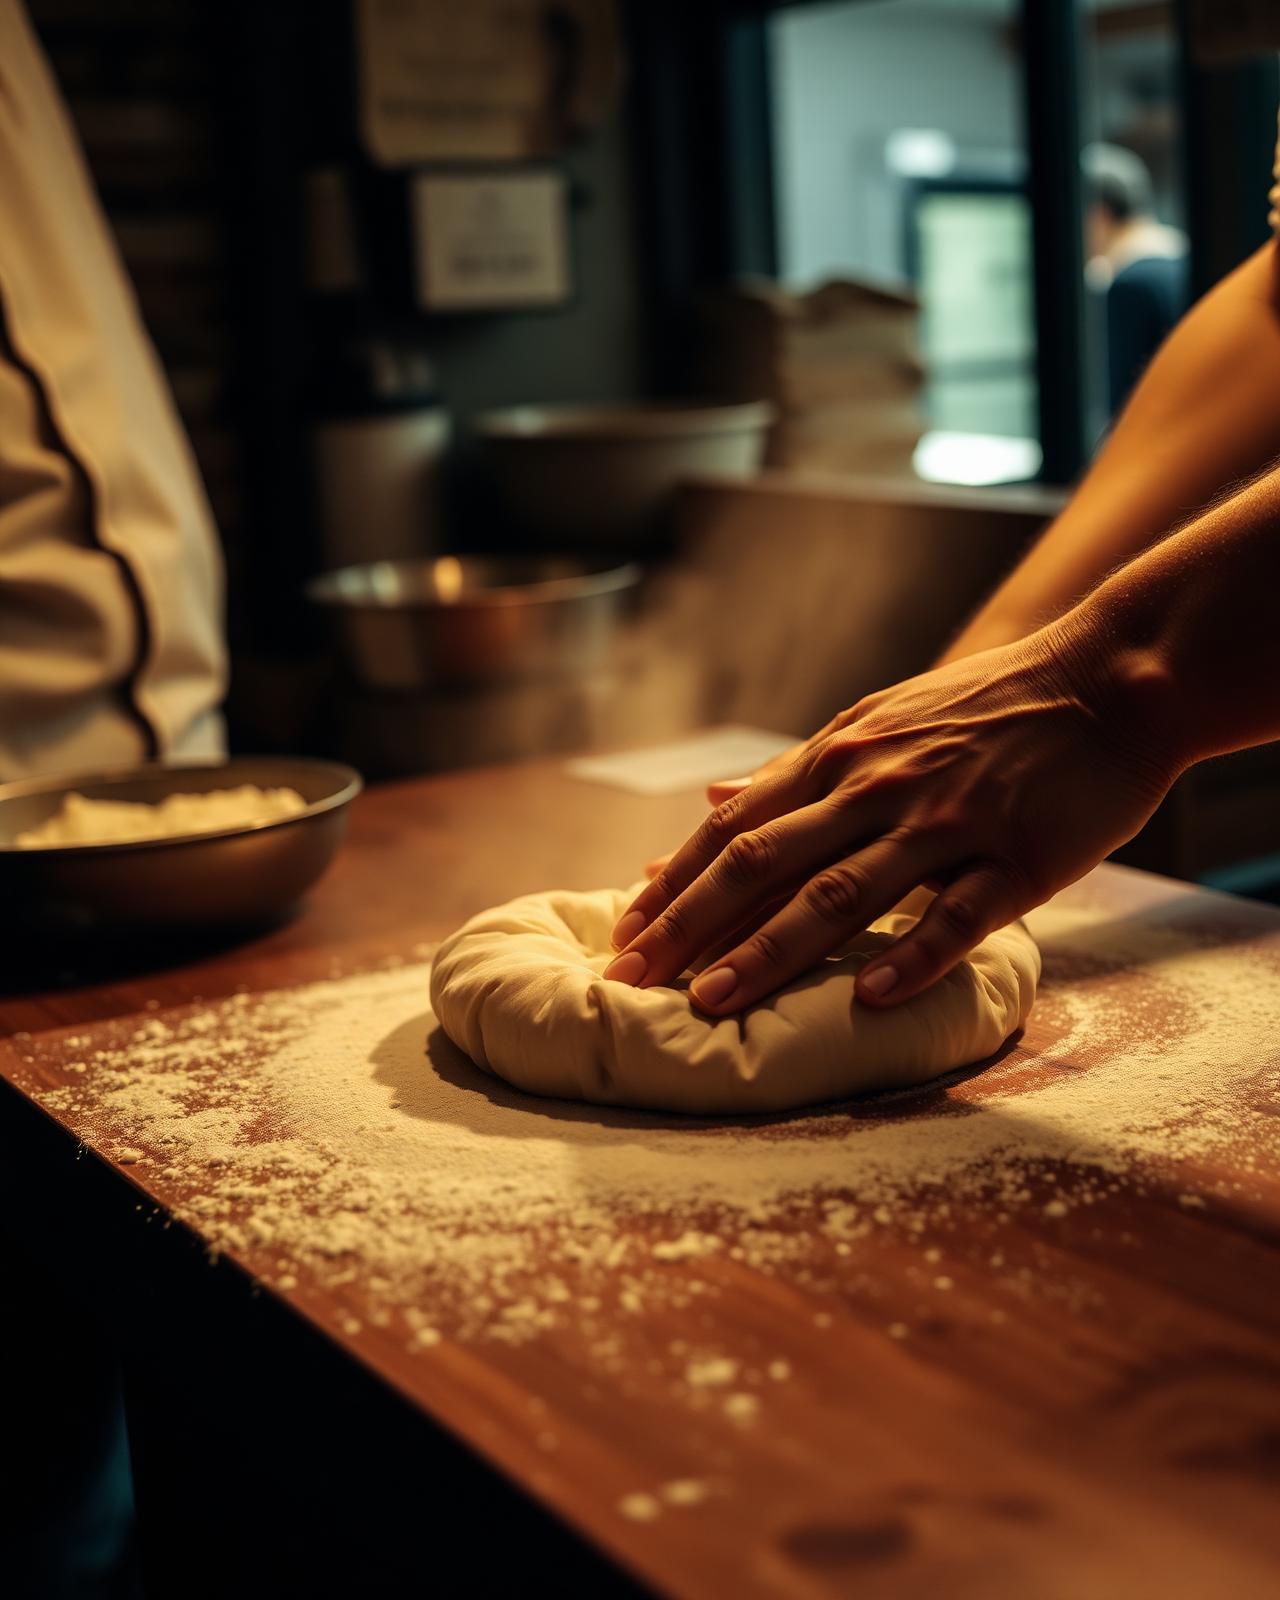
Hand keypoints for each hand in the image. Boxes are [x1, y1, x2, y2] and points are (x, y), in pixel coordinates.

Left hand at [604, 622, 1177, 1011]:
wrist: (1109, 679)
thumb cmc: (988, 708)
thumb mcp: (877, 719)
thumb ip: (796, 770)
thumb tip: (714, 797)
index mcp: (839, 757)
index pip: (735, 828)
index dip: (676, 883)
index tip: (625, 933)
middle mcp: (874, 787)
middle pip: (762, 863)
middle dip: (689, 925)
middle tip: (632, 981)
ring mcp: (943, 822)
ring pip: (839, 893)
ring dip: (768, 952)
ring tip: (710, 1004)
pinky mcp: (1014, 856)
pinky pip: (955, 914)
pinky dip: (909, 955)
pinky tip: (868, 999)